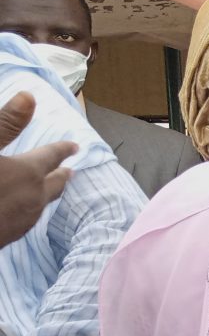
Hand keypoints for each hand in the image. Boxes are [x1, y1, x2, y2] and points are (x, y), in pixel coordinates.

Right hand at [0, 93, 76, 247]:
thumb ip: (6, 123)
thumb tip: (29, 97)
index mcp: (27, 172)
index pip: (51, 156)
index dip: (62, 149)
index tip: (75, 146)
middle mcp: (31, 198)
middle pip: (54, 184)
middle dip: (62, 175)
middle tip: (71, 171)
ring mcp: (20, 221)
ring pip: (42, 204)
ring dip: (49, 193)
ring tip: (51, 189)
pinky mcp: (7, 238)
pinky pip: (26, 220)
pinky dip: (31, 209)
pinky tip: (22, 211)